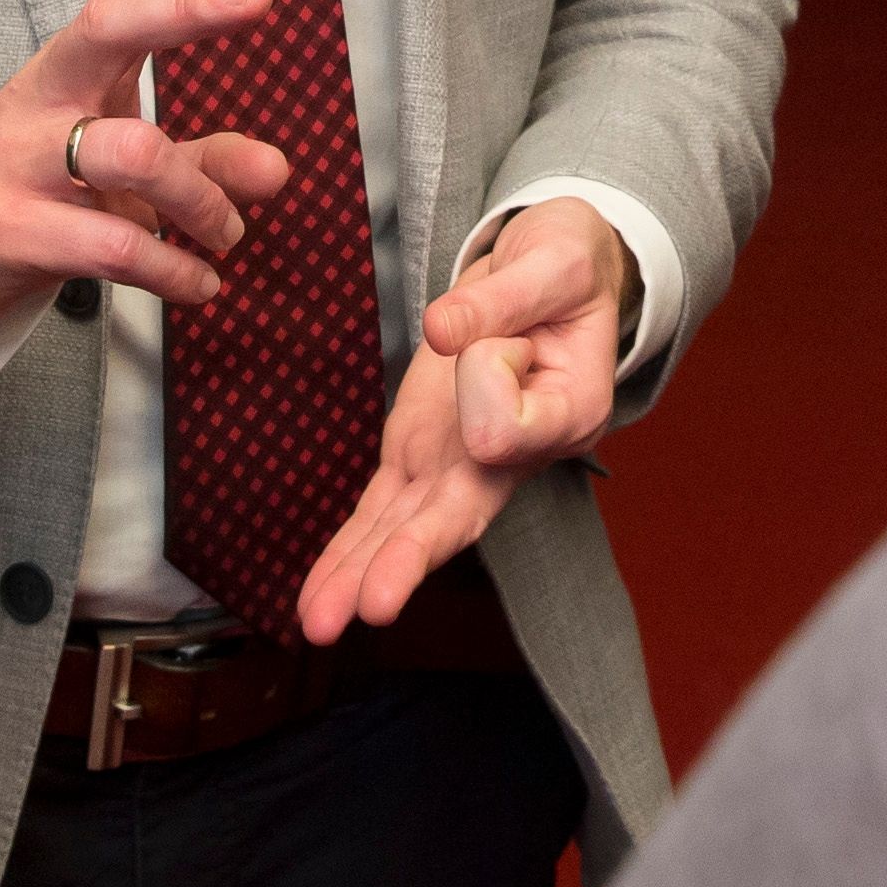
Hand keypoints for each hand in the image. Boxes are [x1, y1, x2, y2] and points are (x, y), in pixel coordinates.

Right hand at [0, 0, 300, 342]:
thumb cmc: (32, 191)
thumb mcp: (117, 167)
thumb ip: (201, 161)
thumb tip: (277, 172)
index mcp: (69, 68)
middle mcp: (40, 99)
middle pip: (111, 26)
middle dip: (189, 4)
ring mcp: (18, 163)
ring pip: (132, 151)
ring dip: (202, 196)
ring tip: (228, 232)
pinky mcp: (9, 231)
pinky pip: (114, 246)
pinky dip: (174, 269)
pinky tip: (202, 283)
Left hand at [296, 197, 632, 642]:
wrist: (556, 273)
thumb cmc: (568, 267)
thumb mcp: (554, 263)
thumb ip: (502, 298)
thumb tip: (442, 330)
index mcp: (568, 412)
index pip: (504, 422)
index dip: (487, 373)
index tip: (507, 334)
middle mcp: (516, 457)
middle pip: (461, 517)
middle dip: (412, 558)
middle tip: (377, 604)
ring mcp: (464, 465)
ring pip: (410, 530)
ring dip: (363, 574)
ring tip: (322, 623)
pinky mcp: (421, 458)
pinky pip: (381, 513)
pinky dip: (346, 554)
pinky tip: (317, 601)